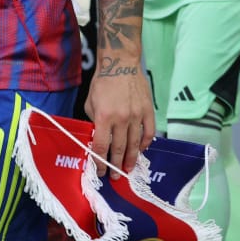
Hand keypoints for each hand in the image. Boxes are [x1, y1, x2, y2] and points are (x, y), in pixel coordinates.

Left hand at [84, 57, 153, 176]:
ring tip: (128, 169)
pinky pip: (149, 132)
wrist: (121, 63)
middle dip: (116, 165)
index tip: (101, 171)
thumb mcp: (90, 103)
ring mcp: (137, 115)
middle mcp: (121, 118)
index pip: (102, 147)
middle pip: (119, 149)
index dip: (100, 162)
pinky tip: (141, 150)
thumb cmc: (102, 83)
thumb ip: (94, 122)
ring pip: (135, 144)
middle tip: (115, 177)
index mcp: (104, 117)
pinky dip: (145, 144)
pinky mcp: (148, 110)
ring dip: (131, 159)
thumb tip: (99, 138)